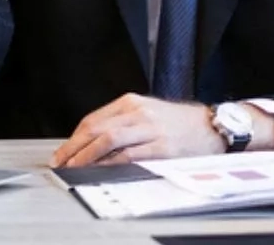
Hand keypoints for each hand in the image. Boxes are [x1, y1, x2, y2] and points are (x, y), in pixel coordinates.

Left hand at [50, 93, 226, 167]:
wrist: (212, 126)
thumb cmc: (179, 123)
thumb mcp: (148, 113)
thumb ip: (123, 123)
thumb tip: (92, 144)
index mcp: (132, 102)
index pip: (94, 119)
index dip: (74, 138)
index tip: (63, 152)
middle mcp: (138, 112)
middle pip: (96, 128)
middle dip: (74, 147)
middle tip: (61, 162)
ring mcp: (150, 128)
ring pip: (108, 139)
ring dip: (87, 156)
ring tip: (74, 168)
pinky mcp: (161, 146)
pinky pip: (129, 155)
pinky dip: (110, 163)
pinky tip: (100, 170)